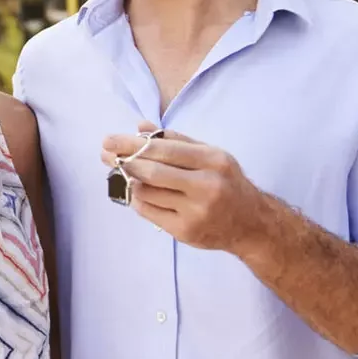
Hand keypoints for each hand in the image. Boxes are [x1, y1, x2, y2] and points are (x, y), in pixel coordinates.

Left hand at [101, 122, 272, 254]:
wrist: (251, 224)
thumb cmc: (226, 183)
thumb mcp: (211, 155)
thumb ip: (176, 140)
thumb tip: (140, 127)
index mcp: (213, 161)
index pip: (163, 149)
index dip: (131, 144)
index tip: (109, 140)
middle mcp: (207, 186)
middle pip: (152, 172)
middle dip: (123, 161)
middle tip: (105, 155)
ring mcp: (196, 212)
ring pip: (147, 193)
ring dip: (130, 181)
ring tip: (124, 173)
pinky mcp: (186, 232)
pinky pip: (149, 212)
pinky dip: (138, 200)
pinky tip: (138, 193)